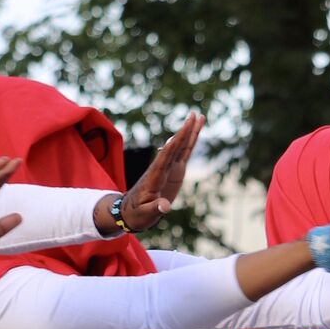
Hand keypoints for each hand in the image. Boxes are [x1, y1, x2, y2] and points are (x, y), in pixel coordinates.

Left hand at [114, 113, 204, 232]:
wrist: (131, 212)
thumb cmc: (137, 213)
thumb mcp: (145, 214)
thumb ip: (155, 208)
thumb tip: (165, 207)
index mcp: (156, 175)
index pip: (167, 155)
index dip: (176, 142)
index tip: (184, 129)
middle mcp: (162, 168)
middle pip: (176, 146)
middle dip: (185, 131)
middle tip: (194, 114)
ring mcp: (168, 169)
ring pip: (181, 147)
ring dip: (190, 132)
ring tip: (199, 117)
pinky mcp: (173, 172)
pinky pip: (183, 155)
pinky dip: (190, 144)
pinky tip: (194, 133)